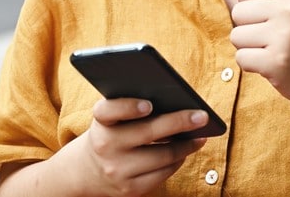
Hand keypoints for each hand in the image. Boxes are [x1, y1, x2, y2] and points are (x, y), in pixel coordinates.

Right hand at [74, 98, 208, 195]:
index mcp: (100, 123)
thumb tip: (177, 103)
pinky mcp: (130, 189)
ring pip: (162, 156)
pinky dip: (178, 161)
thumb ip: (131, 107)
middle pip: (148, 132)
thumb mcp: (111, 119)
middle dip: (180, 122)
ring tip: (200, 136)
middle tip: (202, 116)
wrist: (87, 171)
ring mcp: (117, 170)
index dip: (128, 107)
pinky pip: (163, 174)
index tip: (149, 104)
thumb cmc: (110, 134)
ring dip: (186, 145)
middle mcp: (106, 147)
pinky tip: (186, 151)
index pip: (109, 111)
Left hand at [230, 0, 289, 108]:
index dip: (253, 10)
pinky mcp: (276, 62)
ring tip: (273, 52)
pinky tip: (272, 66)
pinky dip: (252, 66)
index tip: (274, 21)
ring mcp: (284, 37)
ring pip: (236, 37)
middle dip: (249, 29)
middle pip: (237, 13)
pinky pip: (241, 59)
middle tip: (273, 40)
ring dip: (249, 48)